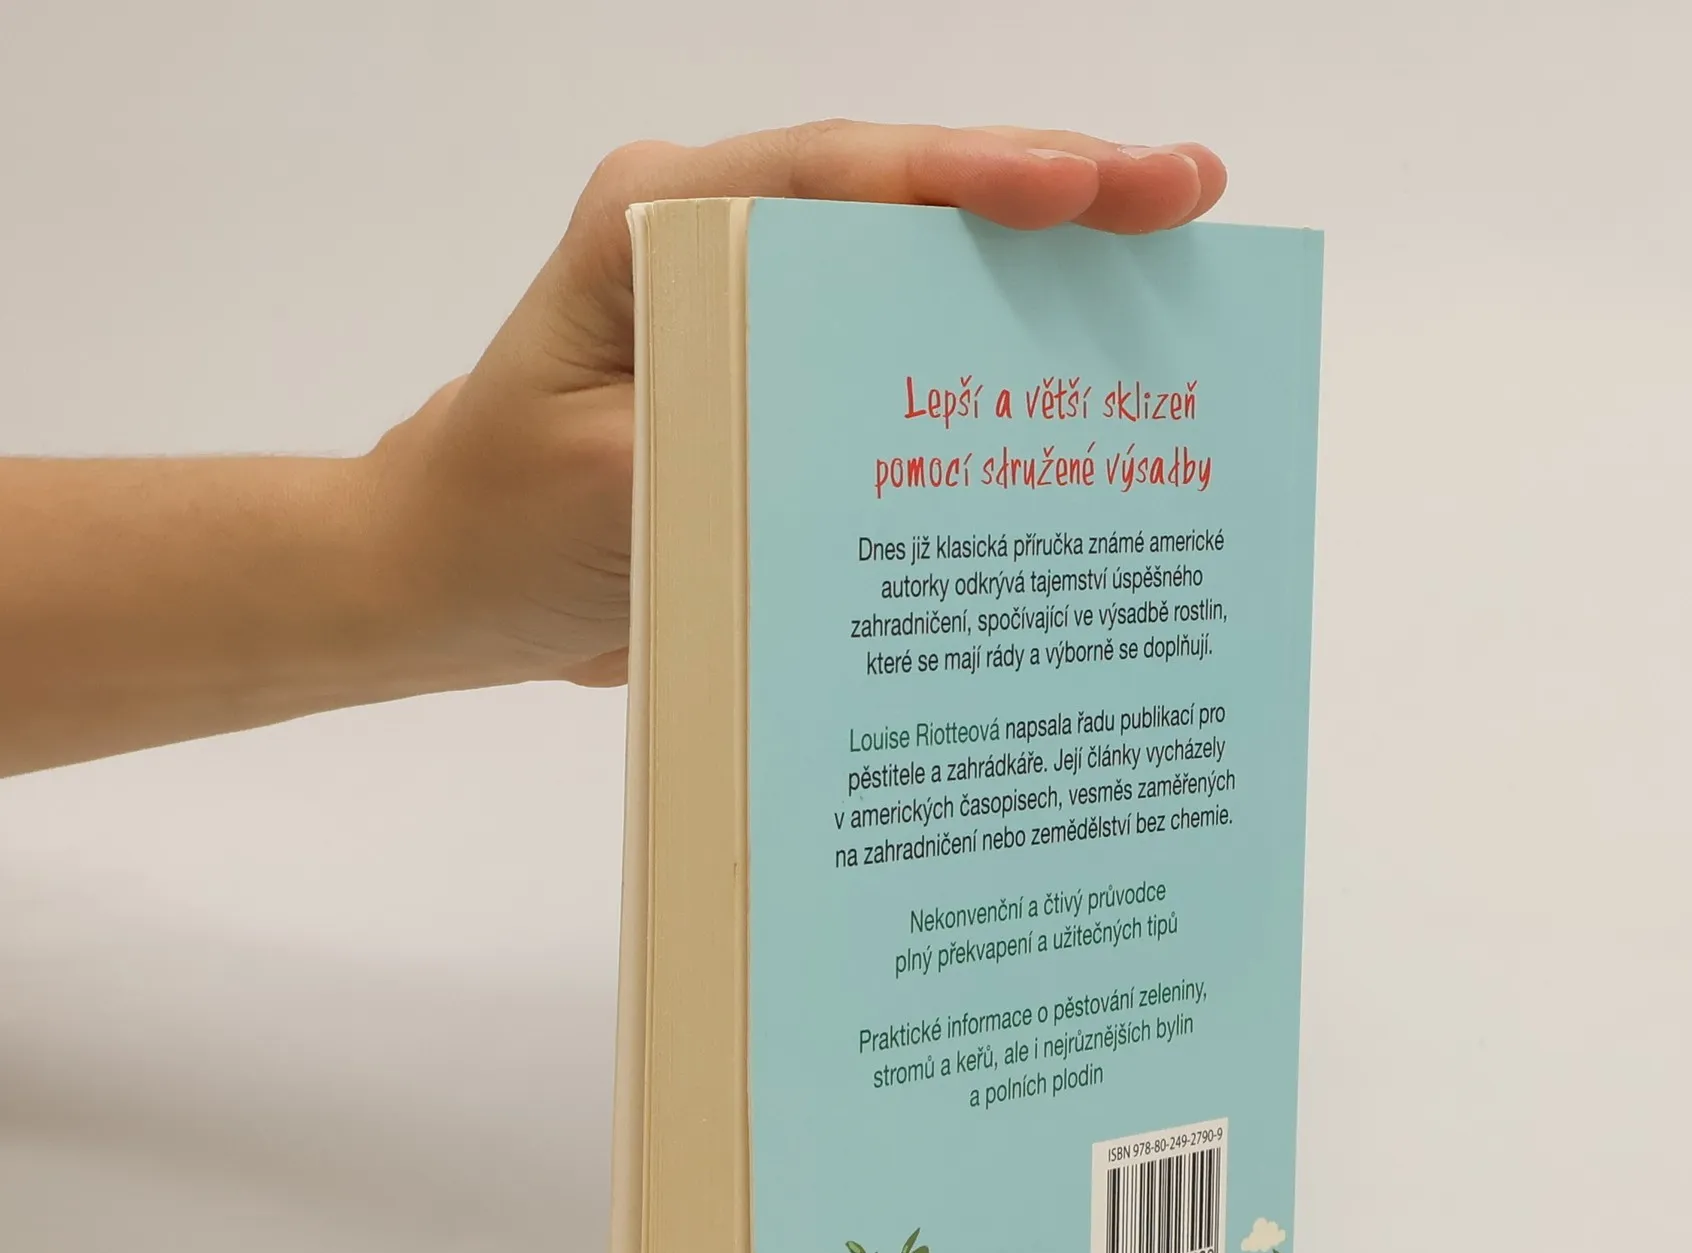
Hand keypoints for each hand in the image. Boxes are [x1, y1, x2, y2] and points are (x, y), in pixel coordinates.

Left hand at [371, 121, 1227, 690]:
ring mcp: (755, 297)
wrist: (448, 579)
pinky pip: (896, 342)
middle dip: (1051, 192)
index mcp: (659, 227)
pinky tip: (1081, 363)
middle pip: (901, 196)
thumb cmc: (505, 529)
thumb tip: (881, 435)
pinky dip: (988, 352)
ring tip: (1170, 254)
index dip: (966, 180)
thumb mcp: (610, 488)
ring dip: (1041, 264)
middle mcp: (716, 237)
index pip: (832, 178)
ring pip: (915, 259)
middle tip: (1187, 192)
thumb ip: (732, 435)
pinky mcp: (781, 368)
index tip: (1082, 191)